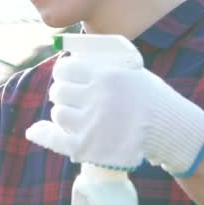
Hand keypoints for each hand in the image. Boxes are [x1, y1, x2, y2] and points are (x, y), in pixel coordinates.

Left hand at [25, 55, 203, 176]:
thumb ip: (97, 64)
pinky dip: (43, 134)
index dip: (62, 72)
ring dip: (63, 112)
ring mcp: (91, 123)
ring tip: (76, 113)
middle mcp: (97, 98)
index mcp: (105, 76)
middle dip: (62, 92)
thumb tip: (63, 58)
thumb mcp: (127, 69)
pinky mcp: (88, 146)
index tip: (65, 75)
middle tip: (70, 95)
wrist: (168, 127)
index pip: (65, 68)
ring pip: (58, 113)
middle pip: (58, 91)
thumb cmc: (145, 95)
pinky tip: (34, 131)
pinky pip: (56, 139)